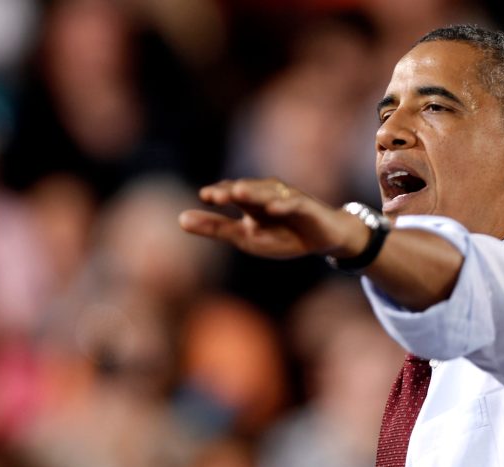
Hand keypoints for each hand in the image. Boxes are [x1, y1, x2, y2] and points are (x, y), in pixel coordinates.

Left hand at [178, 178, 367, 259]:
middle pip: (247, 191)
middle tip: (214, 194)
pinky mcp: (307, 207)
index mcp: (250, 202)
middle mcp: (267, 195)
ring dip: (254, 192)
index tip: (204, 197)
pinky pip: (294, 203)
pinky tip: (272, 207)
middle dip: (231, 191)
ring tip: (238, 192)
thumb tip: (180, 218)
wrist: (324, 238)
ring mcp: (287, 198)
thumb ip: (215, 228)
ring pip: (268, 193)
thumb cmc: (282, 236)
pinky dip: (284, 204)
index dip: (218, 194)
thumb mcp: (245, 237)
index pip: (231, 194)